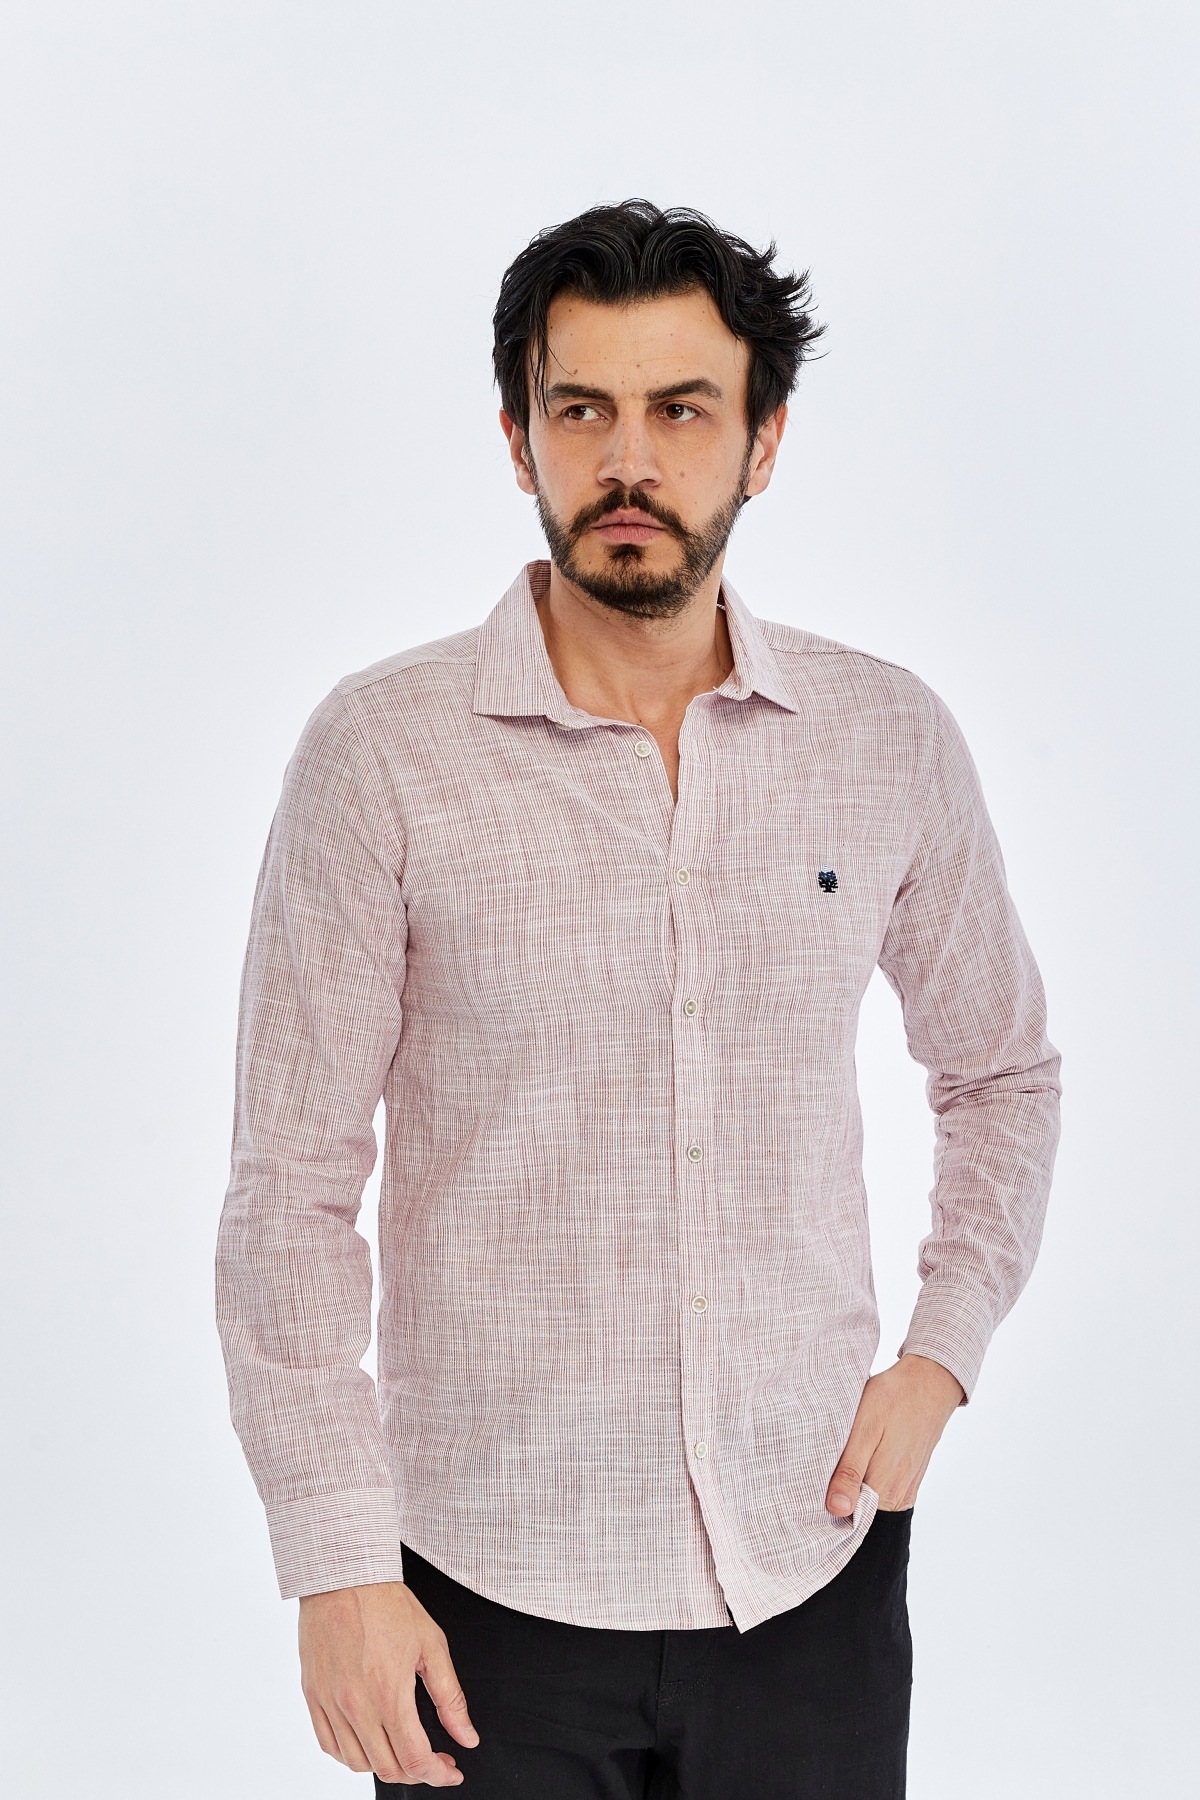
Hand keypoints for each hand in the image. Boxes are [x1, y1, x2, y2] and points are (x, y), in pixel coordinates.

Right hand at [298, 1580, 478, 1785]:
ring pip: (357, 1763)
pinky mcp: (312, 1695)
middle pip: (387, 1768)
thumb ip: (450, 1698)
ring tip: (403, 1748)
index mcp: (389, 1693)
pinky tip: (369, 1740)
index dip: (438, 1774)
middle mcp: (356, 1705)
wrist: (344, 1575)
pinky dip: (351, 1754)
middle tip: (434, 1758)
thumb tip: (467, 1738)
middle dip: (416, 1772)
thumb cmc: (388, 1603)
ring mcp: (330, 1702)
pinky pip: (329, 1745)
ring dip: (385, 1765)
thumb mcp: (432, 1645)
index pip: (415, 1759)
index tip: (451, 1771)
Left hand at [826, 1353, 963, 1516]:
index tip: (810, 1486)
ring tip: (840, 1457)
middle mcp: (897, 1496)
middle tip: (821, 1465)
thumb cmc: (893, 1399)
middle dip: (835, 1494)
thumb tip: (837, 1509)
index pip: (847, 1517)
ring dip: (851, 1484)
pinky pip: (882, 1489)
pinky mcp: (909, 1477)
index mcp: (884, 1490)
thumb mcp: (864, 1429)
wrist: (930, 1381)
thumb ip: (850, 1471)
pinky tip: (859, 1454)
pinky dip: (866, 1477)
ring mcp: (905, 1488)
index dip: (825, 1504)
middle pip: (857, 1510)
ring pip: (868, 1499)